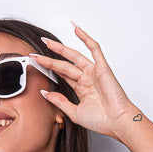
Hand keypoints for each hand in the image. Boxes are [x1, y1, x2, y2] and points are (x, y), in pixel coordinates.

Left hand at [31, 23, 138, 138]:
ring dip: (60, 48)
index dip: (49, 68)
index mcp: (82, 88)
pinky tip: (76, 29)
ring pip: (74, 56)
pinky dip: (85, 38)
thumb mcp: (74, 112)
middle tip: (35, 54)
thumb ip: (59, 102)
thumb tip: (45, 93)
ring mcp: (94, 72)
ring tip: (46, 42)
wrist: (117, 122)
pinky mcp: (102, 67)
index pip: (62, 74)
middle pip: (64, 64)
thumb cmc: (101, 121)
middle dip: (49, 58)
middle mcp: (87, 78)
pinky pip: (94, 49)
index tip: (36, 64)